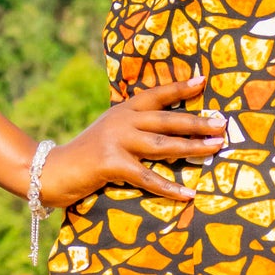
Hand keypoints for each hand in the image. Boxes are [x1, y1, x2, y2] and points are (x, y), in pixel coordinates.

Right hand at [35, 72, 224, 208]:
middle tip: (223, 124)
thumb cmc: (85, 154)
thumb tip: (166, 131)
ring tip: (216, 147)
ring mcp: (117, 141)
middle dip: (197, 122)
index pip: (155, 95)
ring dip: (193, 147)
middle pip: (167, 120)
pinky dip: (170, 187)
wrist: (51, 170)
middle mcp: (122, 121)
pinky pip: (148, 177)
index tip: (203, 81)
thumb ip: (133, 126)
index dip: (179, 88)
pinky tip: (189, 193)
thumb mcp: (109, 131)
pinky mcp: (112, 164)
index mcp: (123, 110)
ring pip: (163, 145)